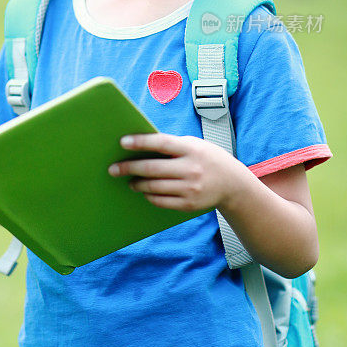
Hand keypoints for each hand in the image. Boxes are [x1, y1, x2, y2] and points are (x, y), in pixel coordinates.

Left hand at [108, 133, 242, 211]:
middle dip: (129, 168)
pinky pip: (161, 201)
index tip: (122, 142)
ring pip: (154, 187)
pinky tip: (145, 191)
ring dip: (137, 184)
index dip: (141, 142)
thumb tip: (140, 146)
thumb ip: (172, 146)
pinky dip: (150, 196)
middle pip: (153, 169)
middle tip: (113, 168)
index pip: (162, 143)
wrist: (233, 183)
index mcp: (192, 149)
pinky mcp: (189, 205)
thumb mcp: (195, 145)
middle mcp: (191, 169)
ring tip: (130, 181)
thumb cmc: (207, 158)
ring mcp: (190, 189)